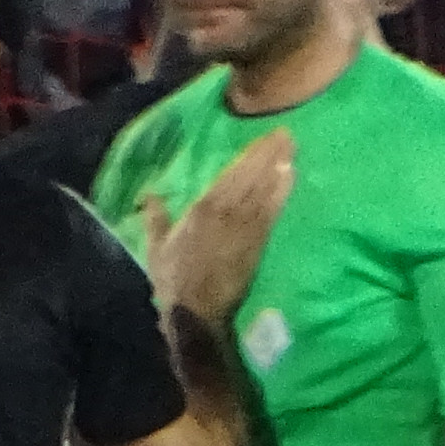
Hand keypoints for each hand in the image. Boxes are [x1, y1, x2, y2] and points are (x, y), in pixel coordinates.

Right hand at [143, 129, 292, 327]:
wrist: (196, 311)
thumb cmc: (174, 280)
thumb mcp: (157, 246)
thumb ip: (156, 218)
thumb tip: (151, 195)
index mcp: (200, 209)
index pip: (230, 175)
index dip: (249, 156)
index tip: (265, 139)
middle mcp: (224, 213)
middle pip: (250, 177)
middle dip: (268, 154)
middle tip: (288, 133)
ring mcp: (243, 228)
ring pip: (262, 191)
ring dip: (278, 168)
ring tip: (293, 148)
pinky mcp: (256, 244)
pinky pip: (271, 213)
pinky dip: (281, 193)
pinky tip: (291, 178)